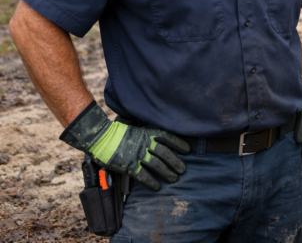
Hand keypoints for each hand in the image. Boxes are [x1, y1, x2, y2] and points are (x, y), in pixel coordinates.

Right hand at [60, 101, 189, 190]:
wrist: (99, 137)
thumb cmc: (116, 132)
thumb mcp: (134, 129)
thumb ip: (145, 134)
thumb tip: (155, 139)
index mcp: (146, 133)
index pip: (167, 137)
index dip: (179, 143)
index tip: (187, 149)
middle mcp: (144, 143)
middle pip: (165, 153)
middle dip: (175, 162)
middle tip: (183, 169)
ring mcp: (137, 155)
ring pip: (157, 164)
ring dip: (167, 172)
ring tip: (175, 179)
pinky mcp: (128, 166)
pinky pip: (143, 175)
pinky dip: (151, 182)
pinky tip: (157, 187)